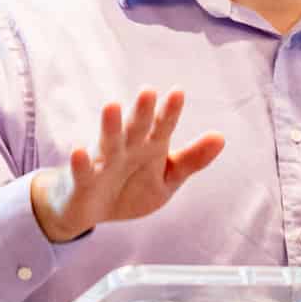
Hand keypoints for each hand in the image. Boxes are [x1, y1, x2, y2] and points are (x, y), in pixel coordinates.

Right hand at [30, 88, 225, 242]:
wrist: (93, 210)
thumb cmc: (133, 188)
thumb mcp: (168, 178)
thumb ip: (192, 160)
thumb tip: (221, 137)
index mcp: (150, 145)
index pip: (162, 125)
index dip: (170, 112)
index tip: (178, 93)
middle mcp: (127, 148)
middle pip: (136, 127)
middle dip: (142, 111)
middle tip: (148, 91)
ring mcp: (104, 162)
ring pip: (108, 142)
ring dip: (110, 125)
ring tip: (112, 106)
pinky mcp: (83, 180)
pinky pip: (82, 171)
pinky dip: (81, 162)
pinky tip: (79, 150)